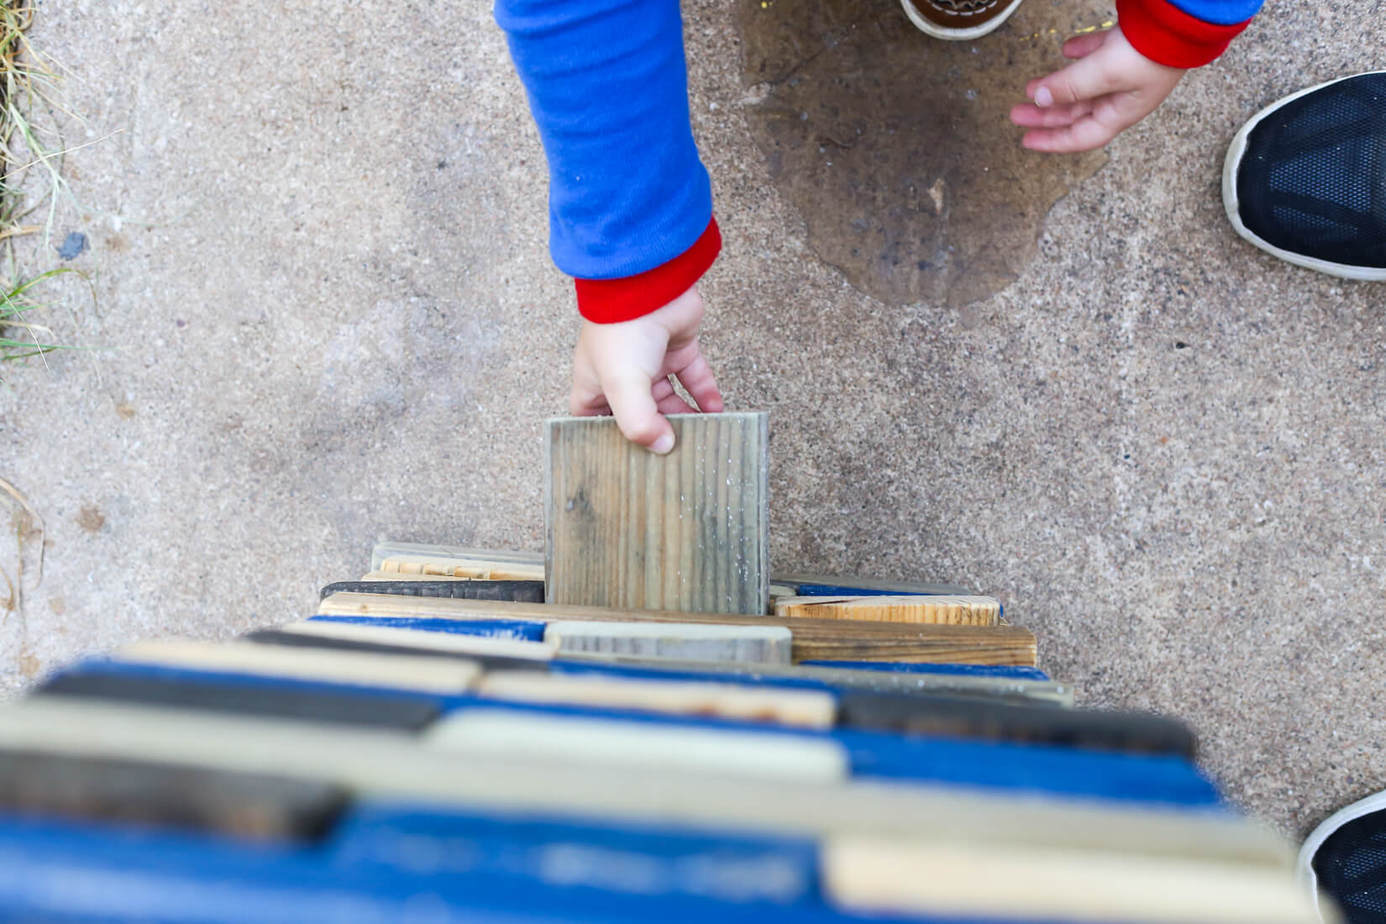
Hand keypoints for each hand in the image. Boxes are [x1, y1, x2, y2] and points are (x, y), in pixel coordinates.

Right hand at [570, 285, 723, 453]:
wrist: (649, 283)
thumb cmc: (621, 330)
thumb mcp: (622, 386)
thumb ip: (640, 423)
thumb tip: (663, 447)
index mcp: (595, 385)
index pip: (597, 423)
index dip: (609, 442)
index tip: (630, 464)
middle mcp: (622, 375)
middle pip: (641, 416)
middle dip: (658, 435)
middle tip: (676, 457)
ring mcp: (652, 362)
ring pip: (670, 400)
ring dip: (686, 417)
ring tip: (702, 438)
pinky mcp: (679, 348)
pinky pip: (694, 378)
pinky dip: (705, 394)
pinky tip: (716, 412)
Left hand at [1010, 26, 1183, 152]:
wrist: (1181, 20)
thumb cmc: (1153, 52)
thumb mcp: (1104, 74)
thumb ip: (1070, 86)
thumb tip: (1041, 99)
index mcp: (1120, 112)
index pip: (1080, 137)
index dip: (1052, 141)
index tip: (1025, 141)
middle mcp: (1122, 96)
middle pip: (1076, 112)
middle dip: (1045, 114)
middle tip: (1017, 112)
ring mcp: (1126, 72)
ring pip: (1083, 86)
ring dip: (1057, 87)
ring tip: (1032, 85)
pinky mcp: (1128, 46)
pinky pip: (1097, 55)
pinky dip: (1079, 55)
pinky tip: (1066, 48)